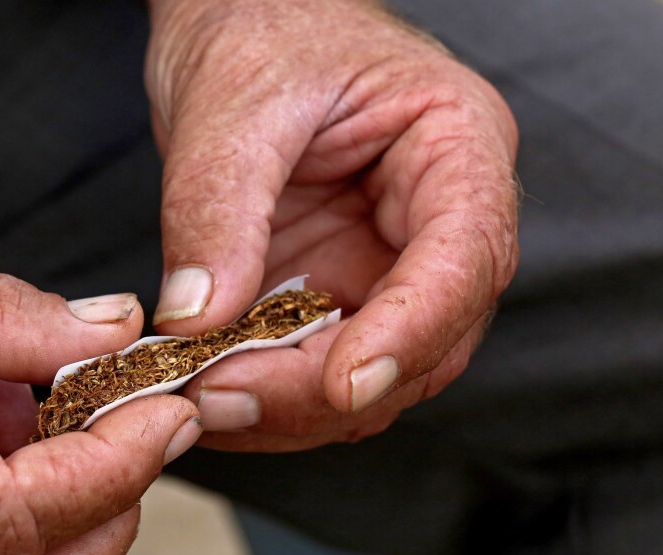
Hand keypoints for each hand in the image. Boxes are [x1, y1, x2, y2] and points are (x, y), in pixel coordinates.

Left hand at [145, 0, 517, 449]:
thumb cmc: (260, 28)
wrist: (237, 20)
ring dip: (292, 407)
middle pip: (426, 341)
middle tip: (221, 398)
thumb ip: (218, 211)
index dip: (409, 332)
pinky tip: (206, 393)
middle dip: (326, 388)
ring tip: (199, 402)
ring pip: (376, 377)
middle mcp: (441, 223)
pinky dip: (267, 394)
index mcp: (456, 148)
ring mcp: (389, 267)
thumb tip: (197, 320)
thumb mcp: (233, 105)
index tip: (342, 386)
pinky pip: (319, 369)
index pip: (464, 259)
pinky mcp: (337, 295)